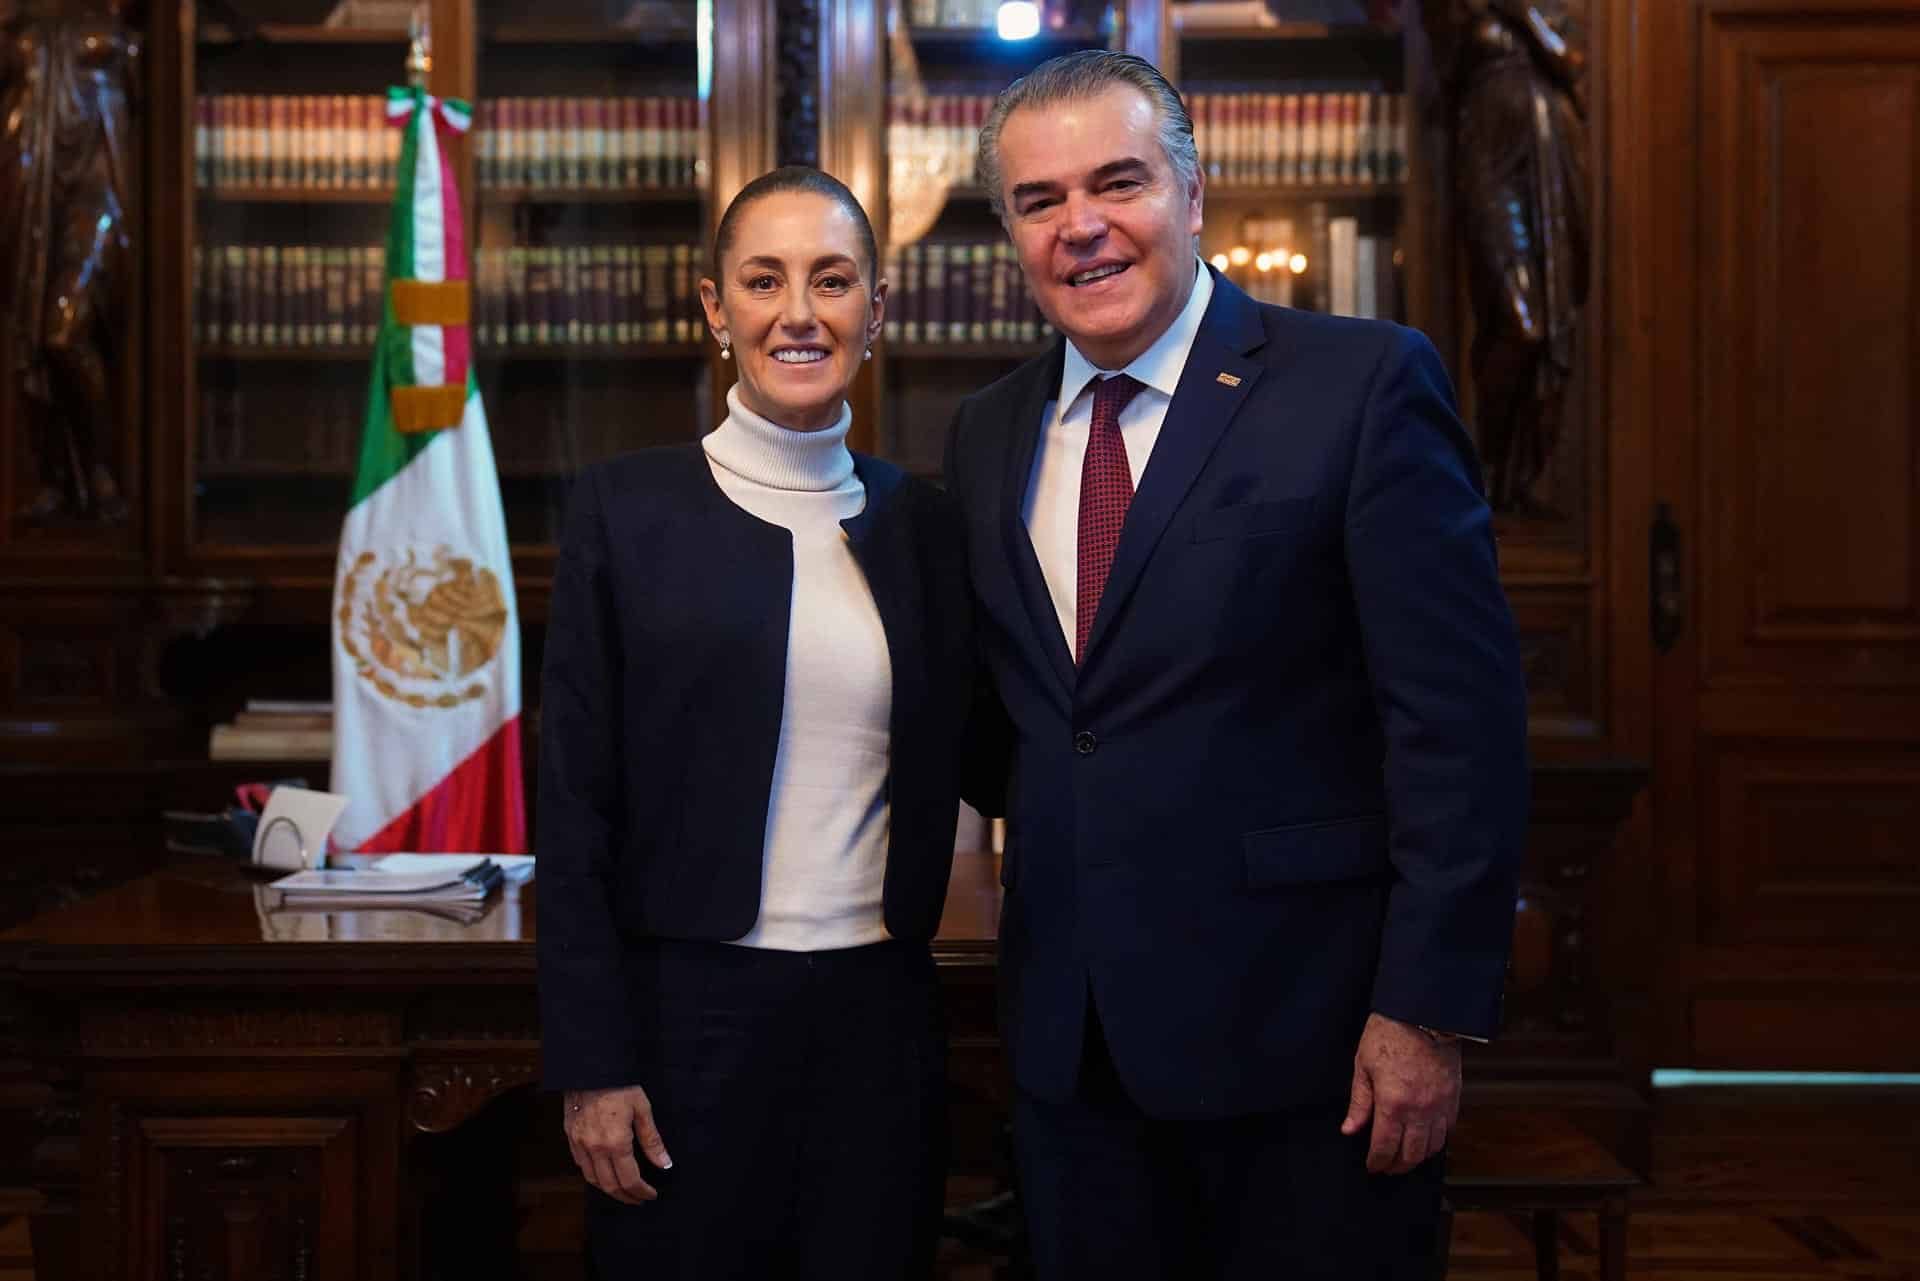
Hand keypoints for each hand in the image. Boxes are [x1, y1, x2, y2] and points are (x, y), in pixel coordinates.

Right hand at [564, 1083, 672, 1204]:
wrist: (590, 1067)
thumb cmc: (619, 1084)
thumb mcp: (642, 1109)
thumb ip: (652, 1140)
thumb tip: (665, 1164)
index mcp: (615, 1142)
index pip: (629, 1180)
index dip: (641, 1192)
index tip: (651, 1195)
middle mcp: (595, 1148)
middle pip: (610, 1186)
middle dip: (627, 1197)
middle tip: (639, 1199)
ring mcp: (579, 1143)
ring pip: (592, 1179)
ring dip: (609, 1190)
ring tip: (623, 1191)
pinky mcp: (570, 1136)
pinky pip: (581, 1165)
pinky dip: (593, 1176)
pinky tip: (603, 1173)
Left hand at [1339, 1013, 1462, 1174]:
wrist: (1423, 1014)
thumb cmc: (1389, 1035)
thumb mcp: (1363, 1067)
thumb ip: (1359, 1103)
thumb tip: (1350, 1129)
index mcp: (1392, 1104)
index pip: (1384, 1147)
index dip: (1377, 1162)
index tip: (1372, 1166)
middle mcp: (1419, 1111)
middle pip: (1410, 1155)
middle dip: (1397, 1166)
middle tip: (1387, 1167)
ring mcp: (1439, 1106)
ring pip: (1432, 1148)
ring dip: (1417, 1158)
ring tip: (1405, 1158)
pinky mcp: (1454, 1098)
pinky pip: (1447, 1131)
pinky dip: (1437, 1141)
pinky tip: (1426, 1139)